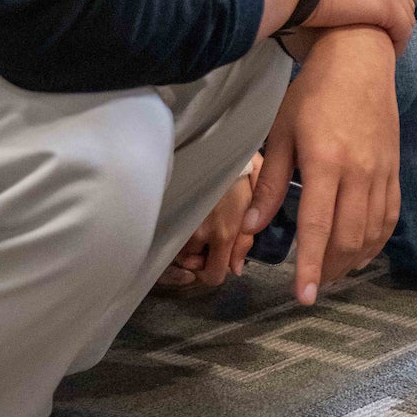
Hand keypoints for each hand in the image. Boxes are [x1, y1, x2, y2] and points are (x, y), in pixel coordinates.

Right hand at [154, 155, 261, 290]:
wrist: (210, 139)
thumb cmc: (238, 164)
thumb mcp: (255, 197)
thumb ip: (247, 237)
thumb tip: (237, 267)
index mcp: (224, 231)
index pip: (214, 277)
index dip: (218, 269)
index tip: (221, 256)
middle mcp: (197, 234)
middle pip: (191, 269)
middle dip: (201, 261)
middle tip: (208, 241)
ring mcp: (176, 224)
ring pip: (176, 254)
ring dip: (185, 247)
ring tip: (195, 226)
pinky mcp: (162, 214)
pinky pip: (161, 240)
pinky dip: (170, 237)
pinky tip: (180, 223)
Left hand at [246, 27, 399, 303]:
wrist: (361, 60)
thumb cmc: (313, 93)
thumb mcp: (281, 133)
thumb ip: (270, 183)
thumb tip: (252, 225)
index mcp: (326, 162)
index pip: (317, 227)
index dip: (309, 265)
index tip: (302, 296)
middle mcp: (359, 172)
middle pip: (348, 237)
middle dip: (329, 269)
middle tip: (311, 285)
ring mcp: (382, 172)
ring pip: (372, 232)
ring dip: (352, 260)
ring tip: (331, 272)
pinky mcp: (394, 169)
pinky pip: (390, 216)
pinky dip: (377, 242)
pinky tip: (361, 252)